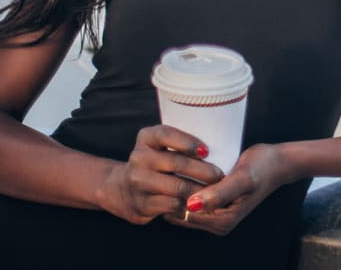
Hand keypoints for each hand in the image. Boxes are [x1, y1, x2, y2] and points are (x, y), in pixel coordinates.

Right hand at [96, 125, 223, 223]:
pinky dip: (189, 205)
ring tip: (215, 191)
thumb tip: (217, 141)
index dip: (188, 142)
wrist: (120, 189)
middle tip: (219, 175)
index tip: (207, 150)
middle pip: (177, 163)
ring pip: (177, 187)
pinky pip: (172, 205)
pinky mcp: (141, 205)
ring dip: (200, 190)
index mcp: (146, 138)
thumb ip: (179, 141)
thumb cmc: (153, 162)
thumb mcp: (158, 145)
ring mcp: (138, 183)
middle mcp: (139, 158)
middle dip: (203, 170)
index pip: (166, 134)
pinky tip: (200, 204)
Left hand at [163, 143, 291, 235]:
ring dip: (178, 186)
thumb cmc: (261, 167)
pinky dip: (186, 184)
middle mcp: (217, 223)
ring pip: (184, 204)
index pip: (183, 213)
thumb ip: (218, 194)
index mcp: (222, 221)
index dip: (172, 193)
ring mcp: (216, 214)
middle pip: (181, 211)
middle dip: (172, 191)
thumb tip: (192, 205)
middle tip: (165, 164)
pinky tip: (183, 167)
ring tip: (172, 163)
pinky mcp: (215, 203)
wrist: (276, 162)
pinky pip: (192, 197)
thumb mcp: (242, 178)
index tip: (166, 169)